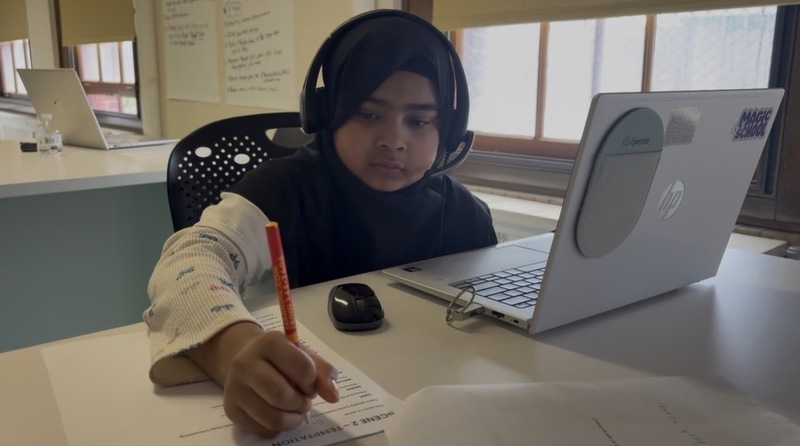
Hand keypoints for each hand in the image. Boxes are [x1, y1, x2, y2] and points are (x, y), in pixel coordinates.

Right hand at [221, 330, 339, 436]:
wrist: (244, 359)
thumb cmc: (280, 357)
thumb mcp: (303, 355)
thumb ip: (323, 372)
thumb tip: (333, 396)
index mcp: (269, 343)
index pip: (303, 369)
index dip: (312, 382)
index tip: (309, 382)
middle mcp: (246, 363)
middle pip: (282, 396)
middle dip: (301, 403)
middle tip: (303, 399)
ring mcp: (235, 388)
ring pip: (273, 418)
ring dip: (292, 419)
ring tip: (294, 409)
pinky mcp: (231, 410)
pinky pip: (263, 430)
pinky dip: (278, 428)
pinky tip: (278, 413)